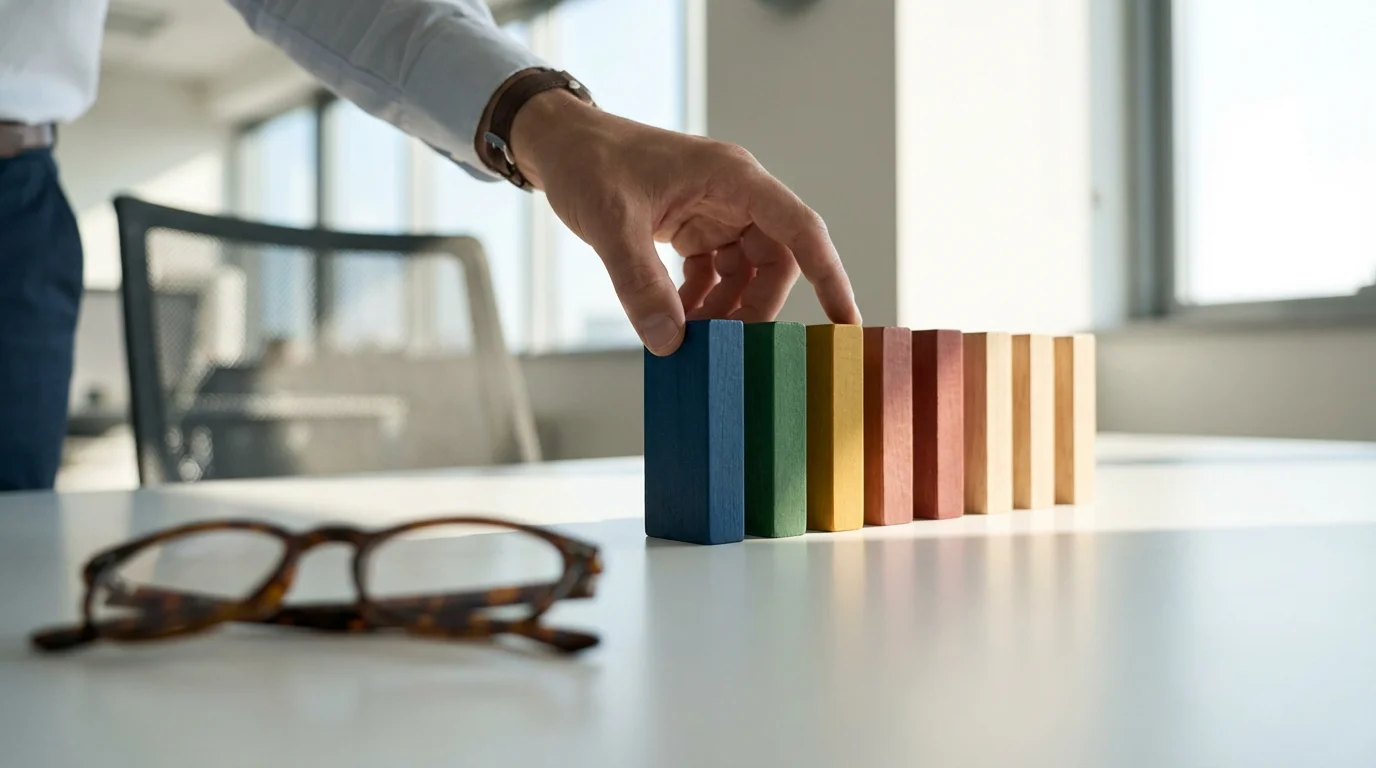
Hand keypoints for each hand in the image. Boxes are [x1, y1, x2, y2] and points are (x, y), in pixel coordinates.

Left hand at [507, 89, 861, 354]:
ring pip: (746, 275)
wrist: (559, 145)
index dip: (830, 277)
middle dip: (754, 309)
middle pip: (775, 264)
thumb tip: (670, 342)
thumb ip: (640, 286)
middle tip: (726, 348)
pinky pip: (715, 275)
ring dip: (725, 311)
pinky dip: (700, 303)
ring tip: (691, 340)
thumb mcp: (612, 225)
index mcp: (733, 179)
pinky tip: (674, 323)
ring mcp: (715, 214)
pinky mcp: (693, 230)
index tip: (845, 321)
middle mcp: (734, 196)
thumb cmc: (588, 164)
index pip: (800, 230)